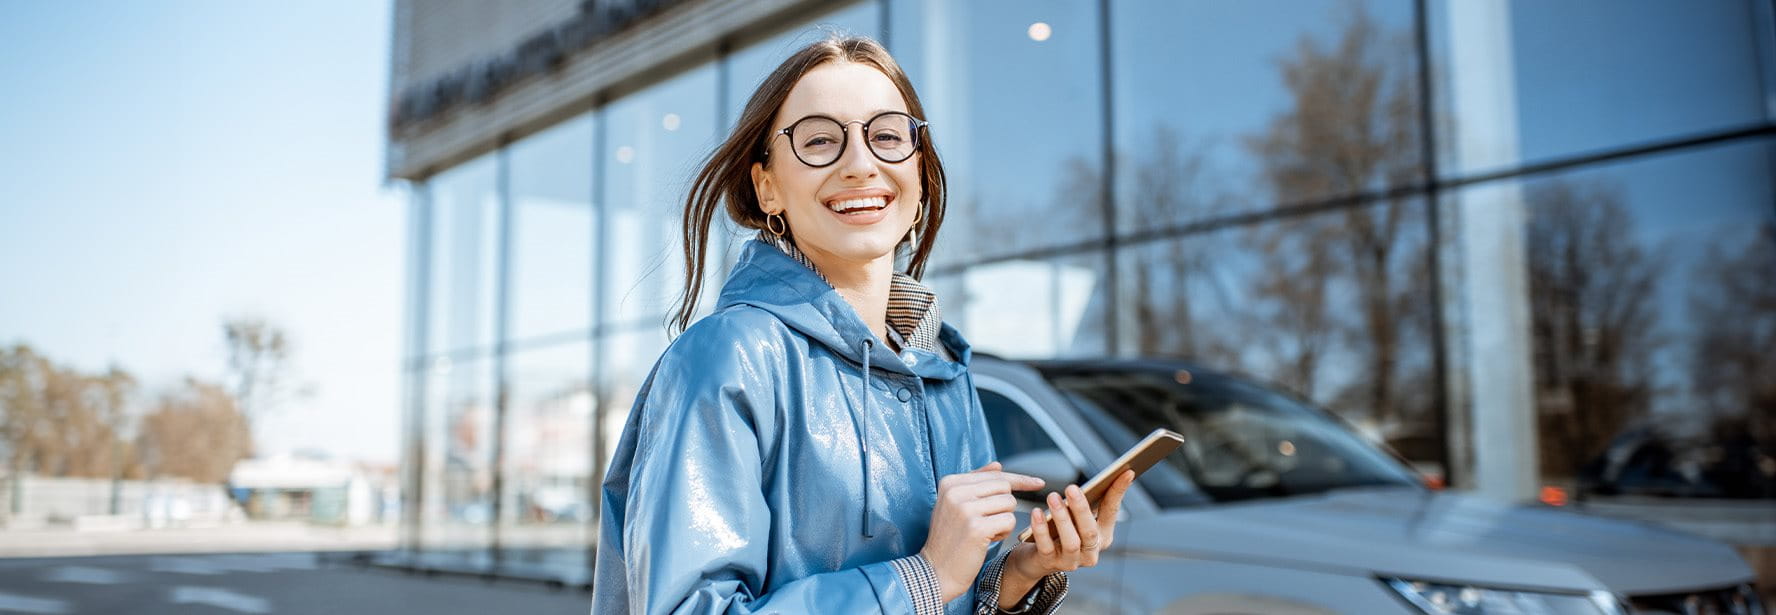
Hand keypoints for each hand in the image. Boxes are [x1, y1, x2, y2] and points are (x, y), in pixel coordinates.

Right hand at [920, 462, 1045, 602]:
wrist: (936, 570)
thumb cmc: (949, 538)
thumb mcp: (955, 505)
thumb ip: (976, 483)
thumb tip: (998, 464)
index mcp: (950, 482)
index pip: (995, 475)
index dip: (1019, 479)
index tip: (1039, 482)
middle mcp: (956, 492)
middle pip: (1004, 488)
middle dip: (1006, 506)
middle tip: (990, 522)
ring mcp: (966, 509)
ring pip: (1009, 504)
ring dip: (1004, 520)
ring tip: (985, 532)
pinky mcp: (977, 528)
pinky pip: (1009, 521)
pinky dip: (1004, 532)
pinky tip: (987, 540)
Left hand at [1008, 469, 1134, 579]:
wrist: (1035, 558)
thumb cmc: (1059, 530)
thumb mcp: (1075, 516)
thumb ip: (1085, 502)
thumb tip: (1101, 476)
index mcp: (1102, 536)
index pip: (1112, 512)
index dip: (1118, 492)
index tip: (1126, 472)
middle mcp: (1090, 552)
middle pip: (1090, 531)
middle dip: (1081, 508)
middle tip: (1071, 488)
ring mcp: (1071, 561)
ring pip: (1071, 542)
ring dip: (1062, 518)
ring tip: (1052, 497)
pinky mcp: (1049, 564)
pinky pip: (1046, 547)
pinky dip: (1041, 529)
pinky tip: (1036, 512)